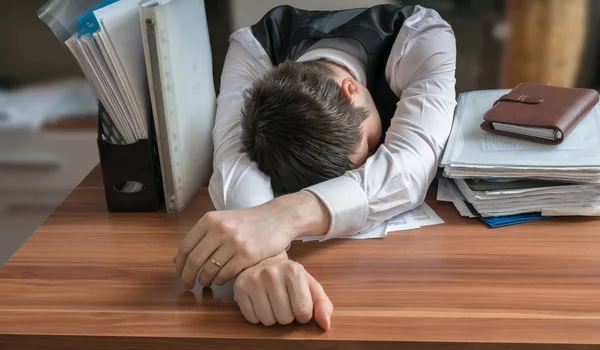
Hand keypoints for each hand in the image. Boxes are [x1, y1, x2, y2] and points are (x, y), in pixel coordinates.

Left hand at [175, 191, 329, 288]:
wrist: (277, 218)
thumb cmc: (249, 222)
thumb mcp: (223, 221)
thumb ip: (201, 237)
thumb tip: (176, 259)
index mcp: (210, 220)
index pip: (185, 246)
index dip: (180, 264)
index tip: (180, 273)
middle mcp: (220, 229)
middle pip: (194, 260)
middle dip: (188, 276)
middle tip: (188, 284)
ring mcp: (234, 242)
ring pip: (210, 269)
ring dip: (205, 279)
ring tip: (206, 282)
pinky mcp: (247, 255)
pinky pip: (226, 274)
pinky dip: (220, 280)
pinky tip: (221, 279)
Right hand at [233, 253, 332, 328]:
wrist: (264, 261)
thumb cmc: (290, 276)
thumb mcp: (310, 286)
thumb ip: (322, 304)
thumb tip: (325, 324)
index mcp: (293, 270)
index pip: (303, 312)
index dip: (303, 315)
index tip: (300, 304)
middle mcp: (272, 273)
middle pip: (285, 319)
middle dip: (287, 315)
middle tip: (284, 301)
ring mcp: (253, 280)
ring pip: (268, 321)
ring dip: (273, 317)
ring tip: (273, 302)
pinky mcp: (239, 289)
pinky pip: (252, 319)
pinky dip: (258, 316)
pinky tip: (260, 302)